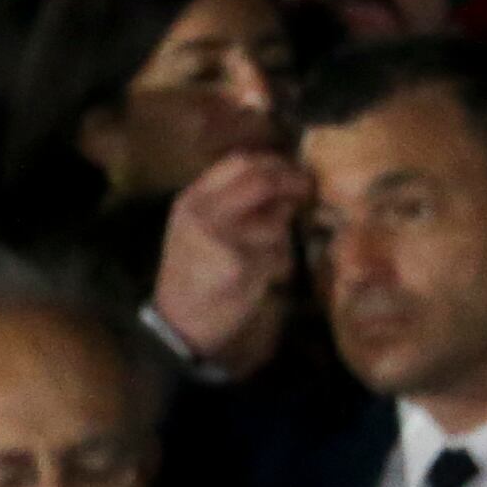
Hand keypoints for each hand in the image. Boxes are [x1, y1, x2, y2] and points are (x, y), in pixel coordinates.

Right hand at [152, 149, 309, 375]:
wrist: (179, 325)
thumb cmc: (194, 274)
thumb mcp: (201, 228)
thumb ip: (234, 201)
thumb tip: (285, 178)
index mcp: (193, 200)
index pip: (239, 161)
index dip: (274, 163)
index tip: (293, 170)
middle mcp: (204, 214)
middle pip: (262, 181)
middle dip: (292, 183)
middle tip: (307, 190)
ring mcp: (222, 238)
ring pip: (277, 221)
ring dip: (284, 235)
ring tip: (269, 253)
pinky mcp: (241, 265)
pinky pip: (279, 255)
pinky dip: (281, 264)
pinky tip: (265, 276)